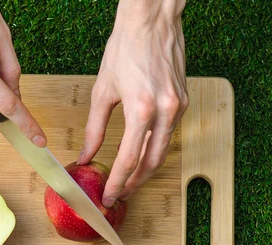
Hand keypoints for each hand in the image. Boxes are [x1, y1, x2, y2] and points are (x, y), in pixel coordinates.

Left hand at [77, 0, 187, 205]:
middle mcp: (165, 111)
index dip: (118, 183)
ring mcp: (179, 107)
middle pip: (151, 163)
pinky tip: (142, 153)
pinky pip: (169, 133)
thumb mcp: (103, 91)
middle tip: (120, 194)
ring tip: (129, 179)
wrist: (152, 21)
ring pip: (163, 151)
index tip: (109, 197)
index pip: (128, 160)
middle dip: (135, 183)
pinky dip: (155, 148)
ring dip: (146, 169)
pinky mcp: (185, 101)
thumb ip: (94, 129)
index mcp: (141, 110)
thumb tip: (86, 155)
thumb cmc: (126, 49)